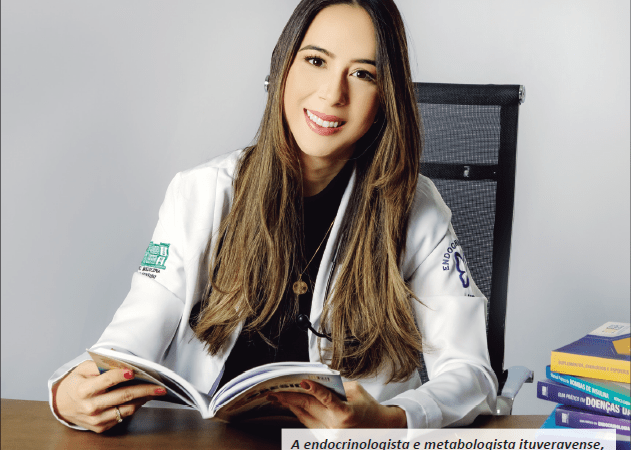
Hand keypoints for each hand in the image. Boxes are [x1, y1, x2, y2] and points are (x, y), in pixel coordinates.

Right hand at [52, 360, 166, 432]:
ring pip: (127, 408)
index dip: (121, 375)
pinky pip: (123, 416)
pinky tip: (141, 399)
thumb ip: (99, 364)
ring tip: (154, 391)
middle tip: (160, 386)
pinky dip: (134, 406)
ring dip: (143, 399)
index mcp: (83, 390)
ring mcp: (96, 419)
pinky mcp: (101, 427)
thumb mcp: (82, 369)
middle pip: (123, 396)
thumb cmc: (76, 384)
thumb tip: (119, 360)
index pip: (106, 381)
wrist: (62, 405)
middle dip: (144, 390)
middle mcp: (90, 406)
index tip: (134, 371)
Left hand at [268, 380, 406, 428]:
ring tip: (278, 397)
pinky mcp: (326, 440)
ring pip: (304, 418)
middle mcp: (336, 427)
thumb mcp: (356, 390)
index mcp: (345, 414)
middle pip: (309, 408)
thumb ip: (336, 386)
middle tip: (275, 391)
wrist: (379, 428)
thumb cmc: (368, 407)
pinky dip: (300, 414)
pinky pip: (309, 424)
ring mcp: (330, 436)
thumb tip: (314, 381)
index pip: (326, 399)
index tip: (302, 381)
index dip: (313, 389)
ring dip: (291, 406)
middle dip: (290, 398)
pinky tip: (291, 406)